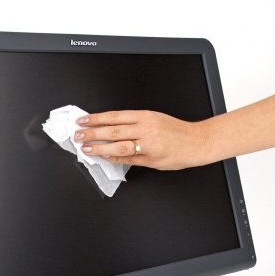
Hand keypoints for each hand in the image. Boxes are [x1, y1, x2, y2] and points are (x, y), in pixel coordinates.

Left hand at [74, 110, 209, 169]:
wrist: (196, 142)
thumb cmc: (176, 131)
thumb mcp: (155, 118)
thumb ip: (134, 123)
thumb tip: (111, 127)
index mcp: (144, 116)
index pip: (114, 116)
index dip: (96, 118)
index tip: (83, 120)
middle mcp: (145, 129)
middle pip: (112, 130)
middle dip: (92, 133)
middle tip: (78, 135)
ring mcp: (147, 145)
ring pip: (118, 145)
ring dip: (99, 147)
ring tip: (86, 148)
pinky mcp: (150, 159)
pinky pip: (128, 159)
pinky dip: (114, 158)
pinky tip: (104, 157)